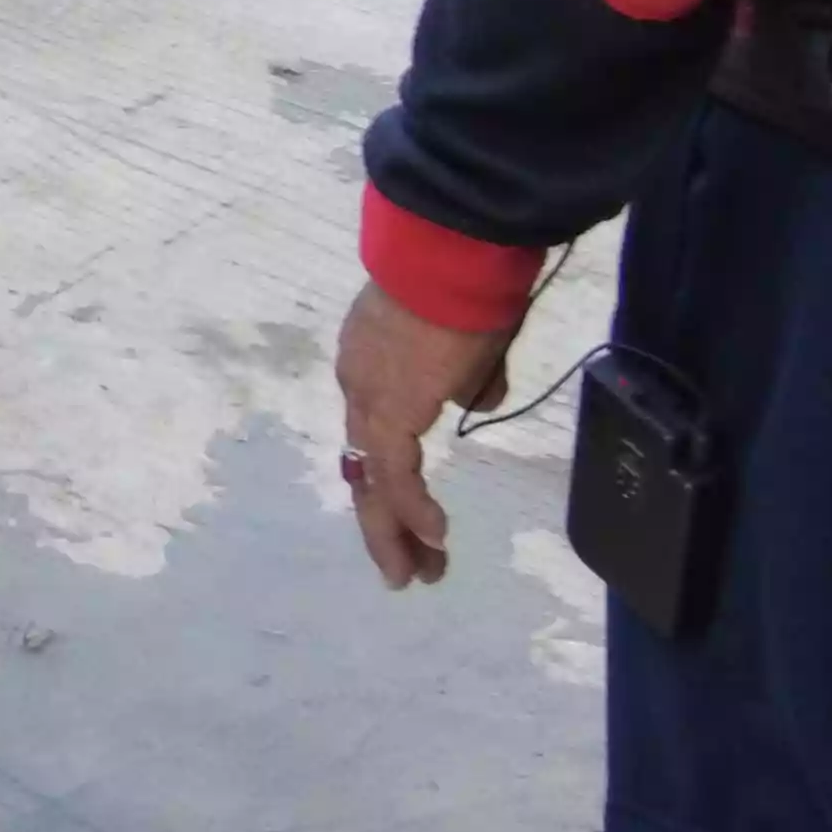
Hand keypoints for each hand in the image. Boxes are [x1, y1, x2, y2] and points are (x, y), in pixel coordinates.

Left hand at [334, 281, 517, 589]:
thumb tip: (473, 399)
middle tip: (404, 569)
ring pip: (373, 478)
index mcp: (369, 363)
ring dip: (394, 532)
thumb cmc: (465, 292)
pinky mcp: (388, 408)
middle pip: (364, 466)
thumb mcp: (471, 345)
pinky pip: (395, 472)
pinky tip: (434, 536)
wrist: (451, 257)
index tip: (412, 517)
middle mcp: (358, 381)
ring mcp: (366, 395)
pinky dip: (412, 508)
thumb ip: (469, 379)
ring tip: (415, 574)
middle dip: (384, 523)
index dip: (389, 480)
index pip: (373, 435)